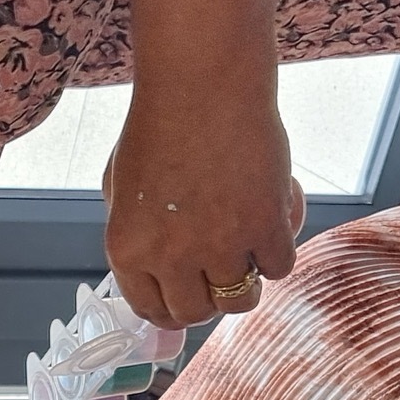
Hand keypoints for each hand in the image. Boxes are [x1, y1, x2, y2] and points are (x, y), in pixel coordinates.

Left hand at [103, 97, 304, 329]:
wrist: (202, 86)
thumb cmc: (159, 126)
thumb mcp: (121, 189)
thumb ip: (136, 233)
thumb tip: (153, 267)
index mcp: (127, 249)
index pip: (150, 310)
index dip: (171, 309)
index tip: (185, 299)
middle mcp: (170, 256)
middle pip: (195, 314)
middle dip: (208, 301)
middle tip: (218, 277)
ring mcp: (219, 245)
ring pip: (240, 301)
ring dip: (245, 284)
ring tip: (246, 255)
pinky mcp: (265, 227)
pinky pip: (279, 268)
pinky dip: (277, 253)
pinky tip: (272, 226)